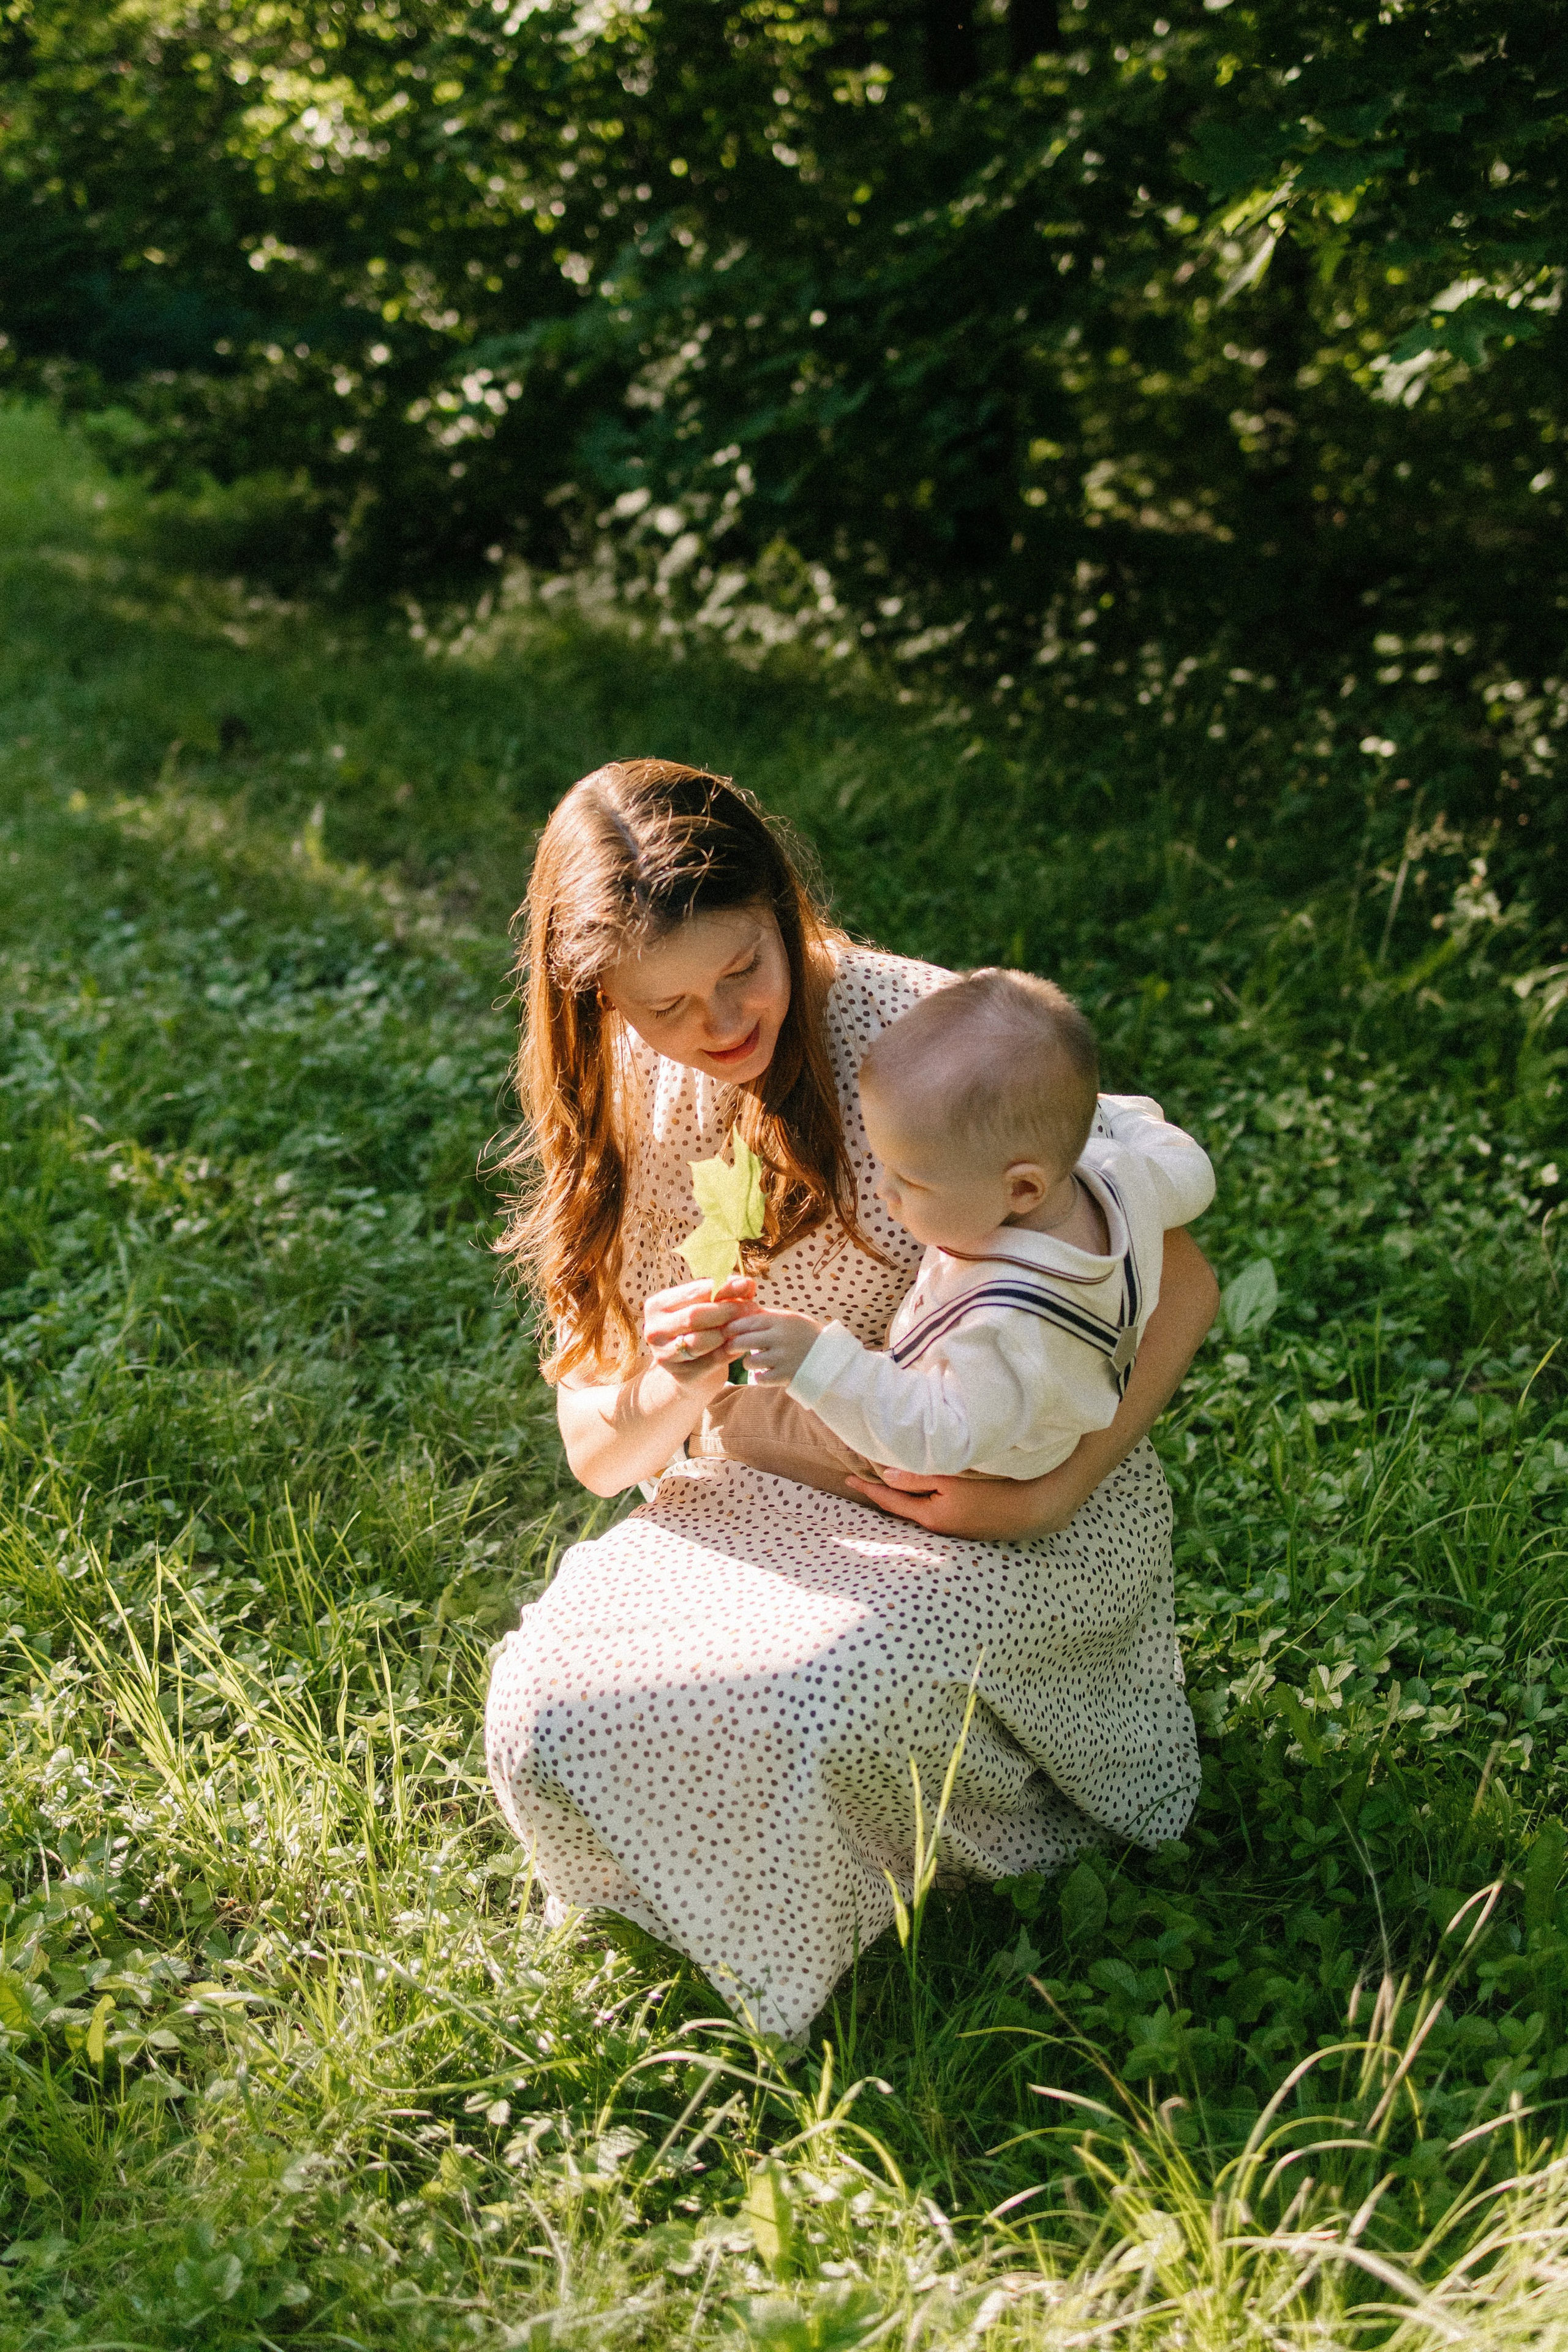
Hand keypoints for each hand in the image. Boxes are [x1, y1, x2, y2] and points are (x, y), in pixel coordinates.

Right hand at [642, 1277, 754, 1387]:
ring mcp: (664, 1355)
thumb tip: (747, 1284)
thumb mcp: (705, 1308)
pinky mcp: (680, 1376)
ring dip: (728, 1331)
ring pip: (701, 1340)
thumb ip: (723, 1294)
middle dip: (727, 1310)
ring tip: (747, 1325)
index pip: (692, 1293)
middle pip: (694, 1315)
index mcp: (656, 1306)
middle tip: (751, 1307)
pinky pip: (711, 1361)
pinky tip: (742, 1344)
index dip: (721, 1287)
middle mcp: (655, 1330)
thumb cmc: (697, 1330)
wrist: (688, 1370)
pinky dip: (729, 1352)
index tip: (746, 1284)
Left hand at [725, 1308, 823, 1385]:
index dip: (733, 1327)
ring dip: (748, 1363)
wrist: (832, 1357)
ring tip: (753, 1361)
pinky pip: (761, 1379)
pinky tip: (764, 1374)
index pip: (747, 1322)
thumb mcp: (791, 1319)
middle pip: (743, 1341)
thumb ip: (768, 1315)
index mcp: (781, 1321)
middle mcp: (780, 1338)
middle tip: (731, 1347)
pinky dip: (760, 1377)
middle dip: (733, 1345)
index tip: (726, 1331)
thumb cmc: (807, 1335)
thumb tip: (743, 1309)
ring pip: (750, 1362)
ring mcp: (783, 1358)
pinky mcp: (786, 1375)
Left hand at [844, 1463, 1081, 1538]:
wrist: (1036, 1509)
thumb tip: (887, 1474)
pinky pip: (937, 1509)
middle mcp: (940, 1528)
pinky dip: (923, 1499)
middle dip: (883, 1493)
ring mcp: (956, 1529)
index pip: (890, 1501)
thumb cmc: (994, 1490)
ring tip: (886, 1482)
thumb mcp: (952, 1479)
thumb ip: (919, 1477)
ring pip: (920, 1509)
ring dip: (903, 1496)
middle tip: (860, 1479)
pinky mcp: (970, 1525)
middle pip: (903, 1508)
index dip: (868, 1488)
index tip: (846, 1478)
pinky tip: (924, 1490)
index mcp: (931, 1517)